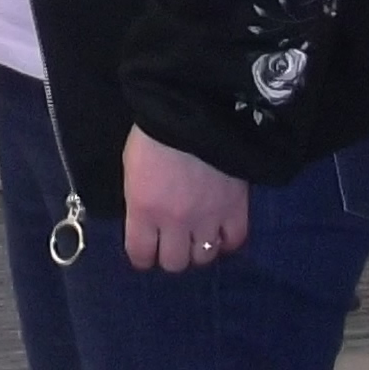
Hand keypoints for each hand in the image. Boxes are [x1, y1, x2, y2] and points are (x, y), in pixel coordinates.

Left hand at [123, 131, 251, 273]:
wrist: (196, 106)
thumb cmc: (155, 131)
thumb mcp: (132, 167)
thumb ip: (138, 200)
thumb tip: (146, 219)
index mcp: (143, 210)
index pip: (140, 255)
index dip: (143, 256)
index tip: (147, 250)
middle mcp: (175, 222)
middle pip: (174, 263)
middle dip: (171, 253)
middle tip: (174, 240)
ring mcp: (208, 218)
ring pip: (203, 257)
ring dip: (199, 248)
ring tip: (199, 234)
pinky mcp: (236, 208)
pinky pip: (234, 241)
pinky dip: (227, 240)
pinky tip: (222, 230)